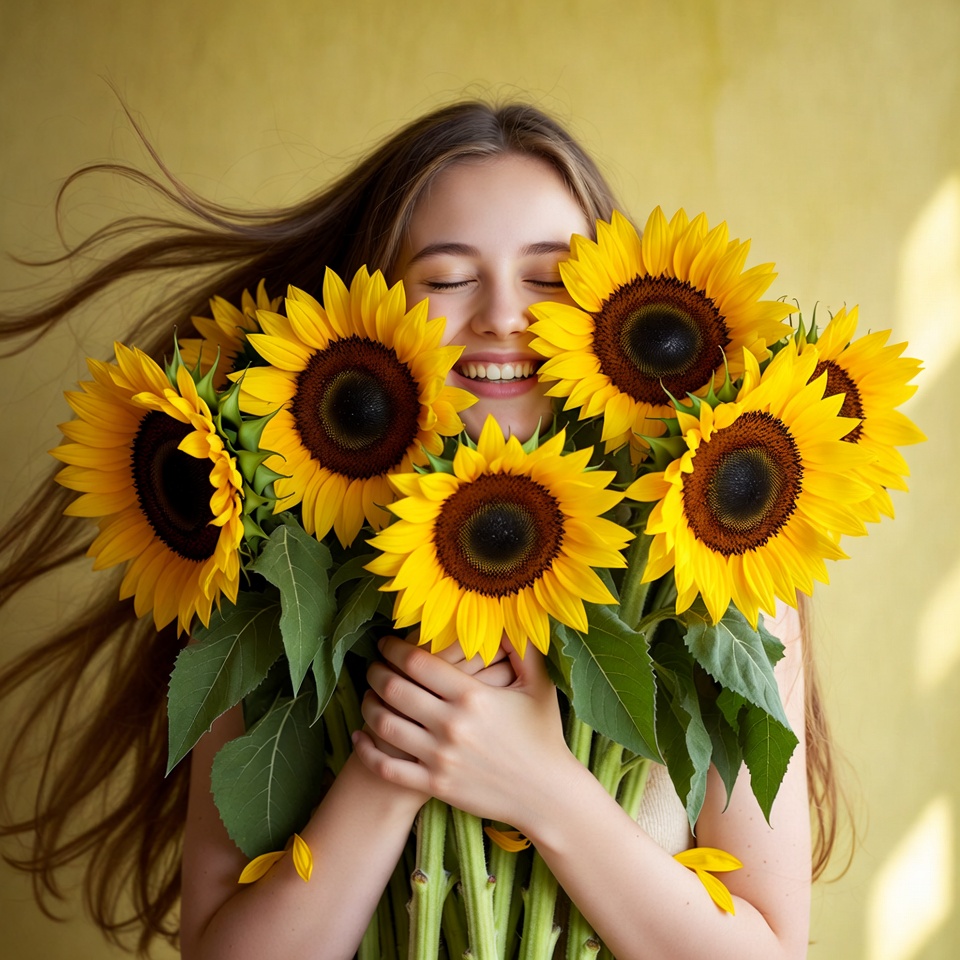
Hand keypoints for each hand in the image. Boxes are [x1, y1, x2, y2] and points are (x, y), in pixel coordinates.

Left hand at [354, 635, 570, 827]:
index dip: (394, 648)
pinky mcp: (435, 785)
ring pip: (384, 726)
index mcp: (473, 696)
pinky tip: (361, 736)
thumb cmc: (544, 735)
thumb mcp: (539, 686)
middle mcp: (452, 725)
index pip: (417, 662)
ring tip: (368, 695)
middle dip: (376, 672)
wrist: (547, 795)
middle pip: (394, 690)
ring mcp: (440, 758)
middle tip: (372, 666)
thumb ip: (523, 648)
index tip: (385, 643)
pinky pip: (387, 767)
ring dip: (368, 706)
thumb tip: (507, 616)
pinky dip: (367, 750)